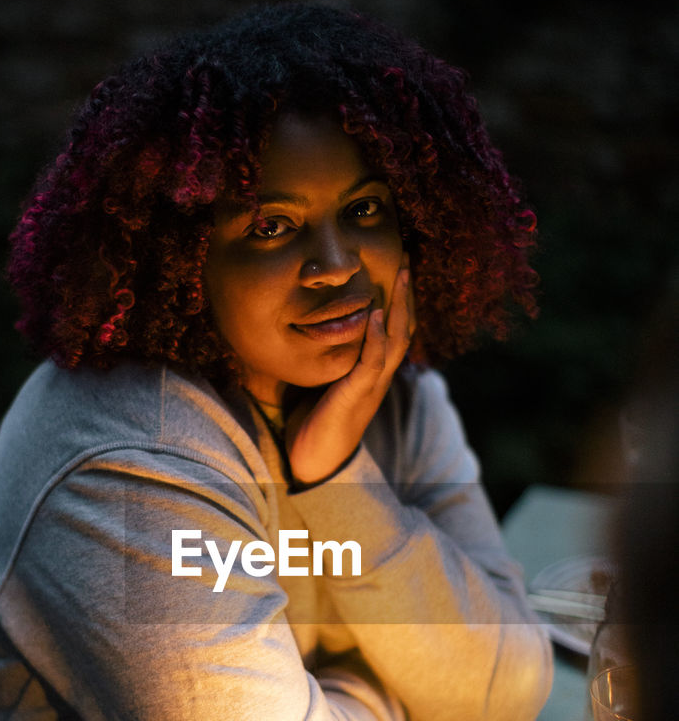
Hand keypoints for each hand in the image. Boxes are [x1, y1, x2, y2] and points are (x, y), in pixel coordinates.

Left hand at [284, 264, 414, 485]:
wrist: (313, 462)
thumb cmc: (315, 423)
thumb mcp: (325, 382)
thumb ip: (332, 359)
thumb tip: (320, 330)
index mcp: (373, 372)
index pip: (394, 329)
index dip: (398, 299)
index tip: (398, 266)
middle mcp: (379, 376)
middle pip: (403, 327)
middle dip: (406, 293)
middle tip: (407, 258)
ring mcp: (371, 386)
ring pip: (395, 340)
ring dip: (399, 306)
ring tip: (401, 275)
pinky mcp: (356, 396)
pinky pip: (371, 362)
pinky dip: (376, 338)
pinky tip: (376, 314)